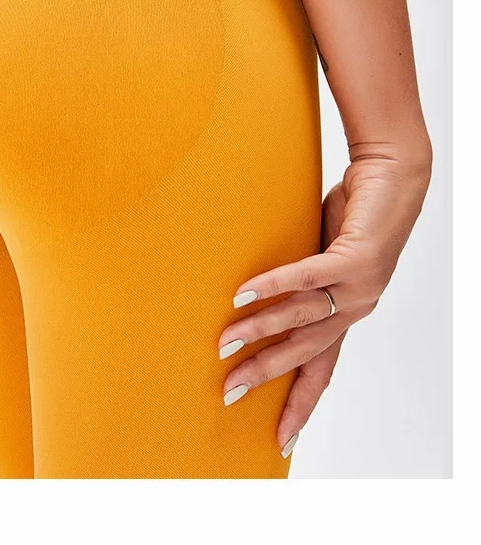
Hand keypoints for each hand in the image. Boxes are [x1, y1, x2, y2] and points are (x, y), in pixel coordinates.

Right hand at [218, 143, 431, 456]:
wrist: (394, 176)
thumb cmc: (355, 213)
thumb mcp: (322, 254)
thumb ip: (299, 277)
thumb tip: (250, 288)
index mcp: (346, 312)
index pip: (320, 370)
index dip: (299, 405)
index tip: (280, 440)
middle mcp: (355, 307)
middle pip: (305, 353)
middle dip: (265, 375)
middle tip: (229, 390)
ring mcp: (359, 286)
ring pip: (302, 317)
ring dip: (259, 330)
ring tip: (224, 340)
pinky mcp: (357, 259)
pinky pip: (308, 277)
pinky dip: (275, 286)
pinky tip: (245, 292)